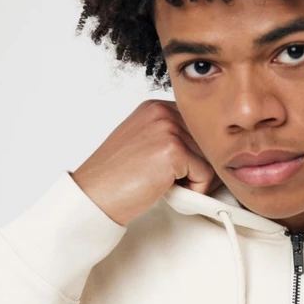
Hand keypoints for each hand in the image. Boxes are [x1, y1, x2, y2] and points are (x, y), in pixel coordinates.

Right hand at [71, 100, 221, 224]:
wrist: (95, 195)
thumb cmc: (116, 177)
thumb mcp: (144, 143)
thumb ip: (171, 136)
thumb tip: (207, 147)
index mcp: (155, 107)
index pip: (198, 127)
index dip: (194, 152)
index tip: (180, 168)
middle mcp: (162, 112)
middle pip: (206, 142)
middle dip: (196, 166)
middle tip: (171, 180)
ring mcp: (167, 128)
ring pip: (208, 158)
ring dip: (194, 178)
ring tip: (165, 183)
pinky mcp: (173, 150)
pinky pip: (205, 174)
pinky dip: (193, 190)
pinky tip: (168, 190)